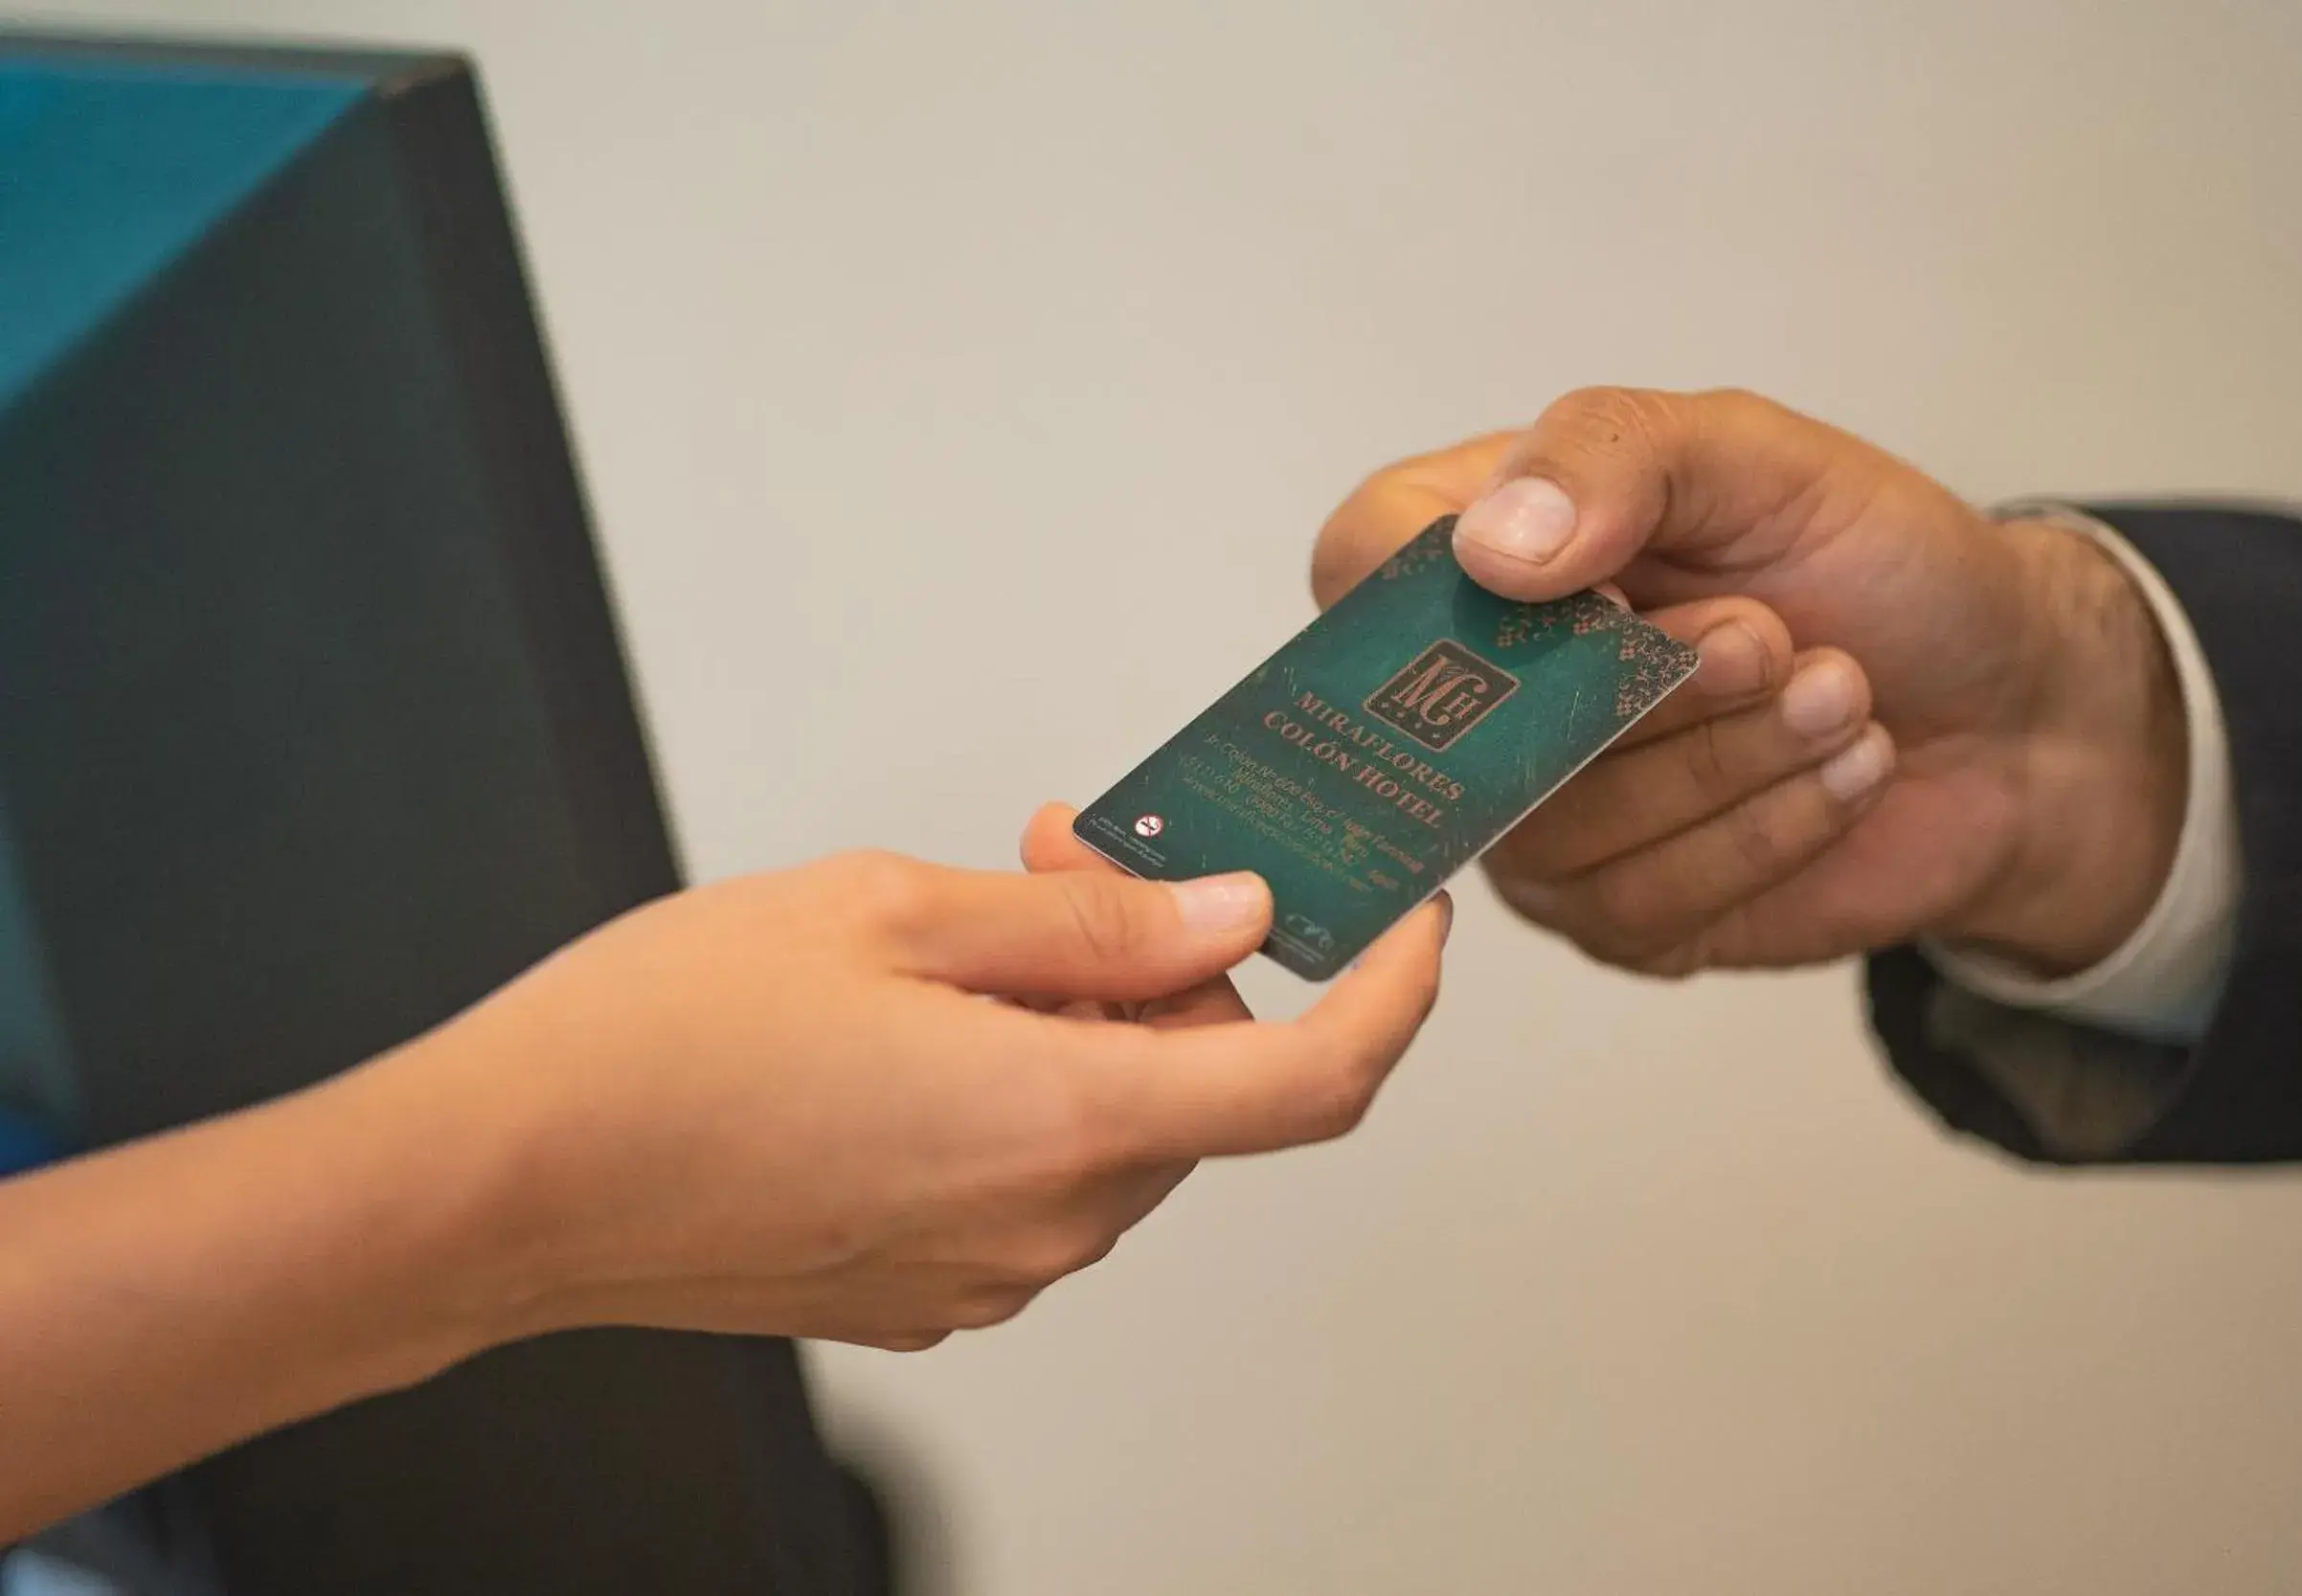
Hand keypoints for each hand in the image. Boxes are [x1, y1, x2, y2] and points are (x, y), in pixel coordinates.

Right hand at [407, 839, 1447, 1352]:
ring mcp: (984, 1274)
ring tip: (968, 930)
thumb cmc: (659, 1040)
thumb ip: (1088, 922)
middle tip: (1072, 860)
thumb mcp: (891, 911)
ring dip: (1087, 1023)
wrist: (503, 1184)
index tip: (1408, 924)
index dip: (1389, 997)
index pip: (1311, 1082)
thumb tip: (1226, 918)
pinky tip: (923, 1026)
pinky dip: (1025, 1088)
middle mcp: (1045, 1224)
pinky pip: (1032, 1177)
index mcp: (1060, 1121)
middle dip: (1172, 968)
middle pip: (1198, 1088)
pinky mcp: (924, 1291)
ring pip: (1113, 1127)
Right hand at [1314, 396, 2185, 975]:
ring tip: (1838, 692)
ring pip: (1561, 827)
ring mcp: (1541, 818)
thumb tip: (1490, 549)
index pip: (1359, 563)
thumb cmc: (1880, 564)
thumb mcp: (1764, 456)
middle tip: (1774, 637)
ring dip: (1732, 755)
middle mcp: (1487, 695)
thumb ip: (1618, 458)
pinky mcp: (1619, 915)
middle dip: (1652, 686)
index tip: (1605, 592)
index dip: (1444, 589)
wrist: (2021, 706)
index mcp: (1488, 550)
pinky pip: (1642, 903)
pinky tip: (1840, 771)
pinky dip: (1768, 829)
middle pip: (1470, 724)